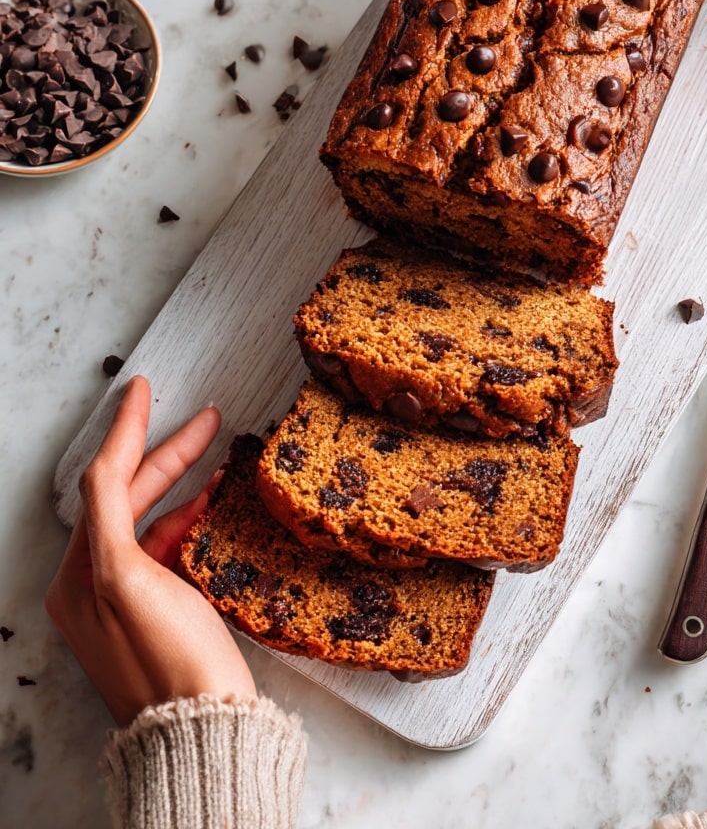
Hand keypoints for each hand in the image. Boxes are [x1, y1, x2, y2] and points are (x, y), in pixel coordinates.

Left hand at [46, 376, 256, 724]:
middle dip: (168, 454)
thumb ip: (110, 515)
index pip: (103, 484)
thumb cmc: (168, 658)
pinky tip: (217, 502)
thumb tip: (106, 463)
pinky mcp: (164, 608)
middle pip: (130, 498)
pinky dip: (193, 518)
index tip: (144, 389)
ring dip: (184, 483)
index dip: (127, 432)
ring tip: (220, 450)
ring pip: (155, 518)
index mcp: (79, 576)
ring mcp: (130, 597)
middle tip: (209, 419)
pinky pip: (172, 546)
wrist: (204, 726)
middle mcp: (95, 583)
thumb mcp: (125, 579)